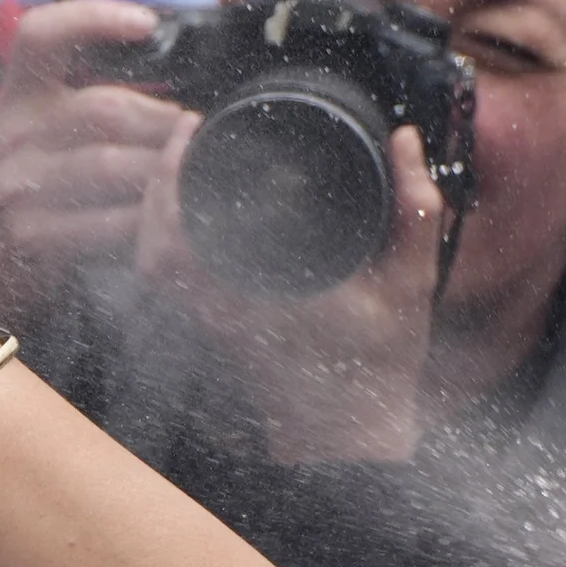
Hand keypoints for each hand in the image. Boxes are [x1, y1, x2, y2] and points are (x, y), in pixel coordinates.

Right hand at [0, 0, 186, 326]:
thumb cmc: (30, 187)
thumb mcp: (41, 133)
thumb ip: (92, 109)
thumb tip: (178, 112)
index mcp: (17, 96)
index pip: (41, 33)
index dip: (93, 17)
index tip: (148, 24)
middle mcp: (11, 133)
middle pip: (102, 106)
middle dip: (162, 122)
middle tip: (195, 137)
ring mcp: (15, 185)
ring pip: (108, 164)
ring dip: (160, 172)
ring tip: (188, 177)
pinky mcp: (30, 234)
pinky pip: (103, 222)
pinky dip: (142, 222)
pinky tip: (159, 223)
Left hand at [132, 118, 446, 461]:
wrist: (352, 438)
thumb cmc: (380, 365)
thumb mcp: (410, 281)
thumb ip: (414, 207)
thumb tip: (406, 139)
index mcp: (256, 298)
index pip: (184, 232)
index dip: (174, 176)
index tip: (193, 129)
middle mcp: (219, 314)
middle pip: (151, 242)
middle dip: (157, 183)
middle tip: (184, 134)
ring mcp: (208, 328)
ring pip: (150, 263)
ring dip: (155, 213)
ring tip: (180, 165)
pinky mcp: (209, 336)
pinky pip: (164, 283)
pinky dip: (163, 243)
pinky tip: (185, 212)